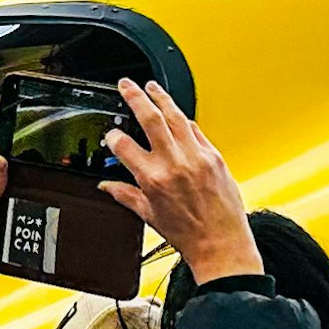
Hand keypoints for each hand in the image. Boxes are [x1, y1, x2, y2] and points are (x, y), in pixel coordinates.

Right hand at [97, 81, 260, 283]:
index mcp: (154, 179)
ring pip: (176, 117)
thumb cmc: (188, 234)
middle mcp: (175, 164)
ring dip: (162, 98)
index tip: (112, 134)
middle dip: (135, 97)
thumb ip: (125, 195)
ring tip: (152, 87)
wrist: (221, 244)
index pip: (125, 146)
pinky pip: (197, 131)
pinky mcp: (215, 157)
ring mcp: (197, 157)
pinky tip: (178, 115)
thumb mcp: (149, 216)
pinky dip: (185, 120)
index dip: (114, 137)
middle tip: (126, 85)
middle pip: (151, 118)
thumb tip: (106, 186)